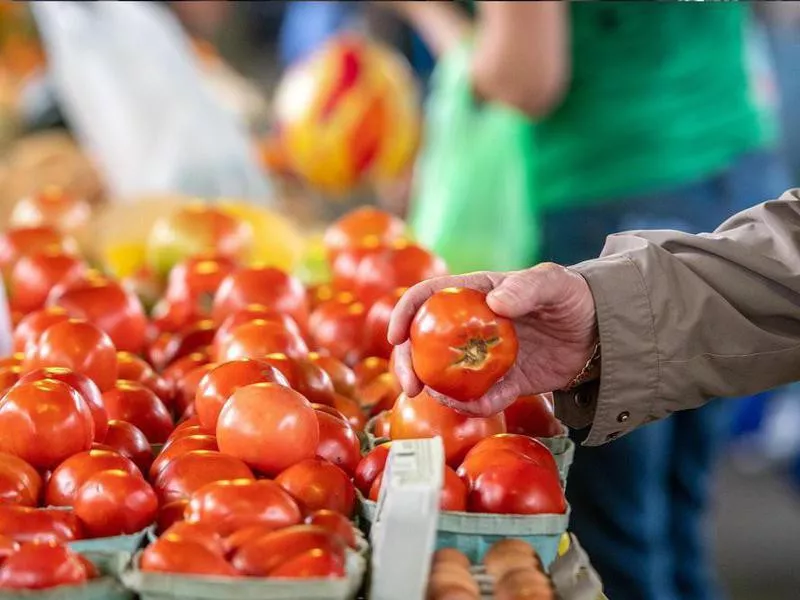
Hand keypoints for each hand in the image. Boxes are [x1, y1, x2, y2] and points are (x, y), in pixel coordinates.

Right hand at [388, 263, 597, 415]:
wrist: (603, 333)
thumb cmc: (574, 297)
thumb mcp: (555, 283)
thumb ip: (527, 287)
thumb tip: (494, 304)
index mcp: (474, 294)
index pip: (427, 298)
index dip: (405, 313)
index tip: (394, 335)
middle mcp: (471, 327)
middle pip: (424, 343)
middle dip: (408, 363)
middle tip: (411, 386)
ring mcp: (485, 357)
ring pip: (445, 375)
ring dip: (435, 389)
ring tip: (440, 398)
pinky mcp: (504, 383)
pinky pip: (480, 399)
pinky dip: (472, 406)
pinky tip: (477, 406)